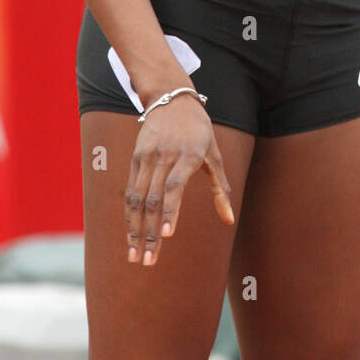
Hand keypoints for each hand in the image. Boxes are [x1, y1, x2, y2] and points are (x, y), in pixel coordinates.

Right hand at [125, 93, 233, 267]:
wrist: (170, 98)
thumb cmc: (199, 130)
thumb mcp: (214, 154)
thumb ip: (221, 188)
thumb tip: (229, 220)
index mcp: (188, 155)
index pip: (175, 187)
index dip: (171, 211)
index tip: (167, 236)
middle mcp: (164, 157)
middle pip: (154, 200)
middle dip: (150, 233)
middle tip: (147, 262)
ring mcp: (147, 157)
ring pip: (138, 199)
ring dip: (135, 230)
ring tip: (135, 255)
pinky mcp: (136, 158)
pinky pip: (130, 191)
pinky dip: (129, 215)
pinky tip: (130, 234)